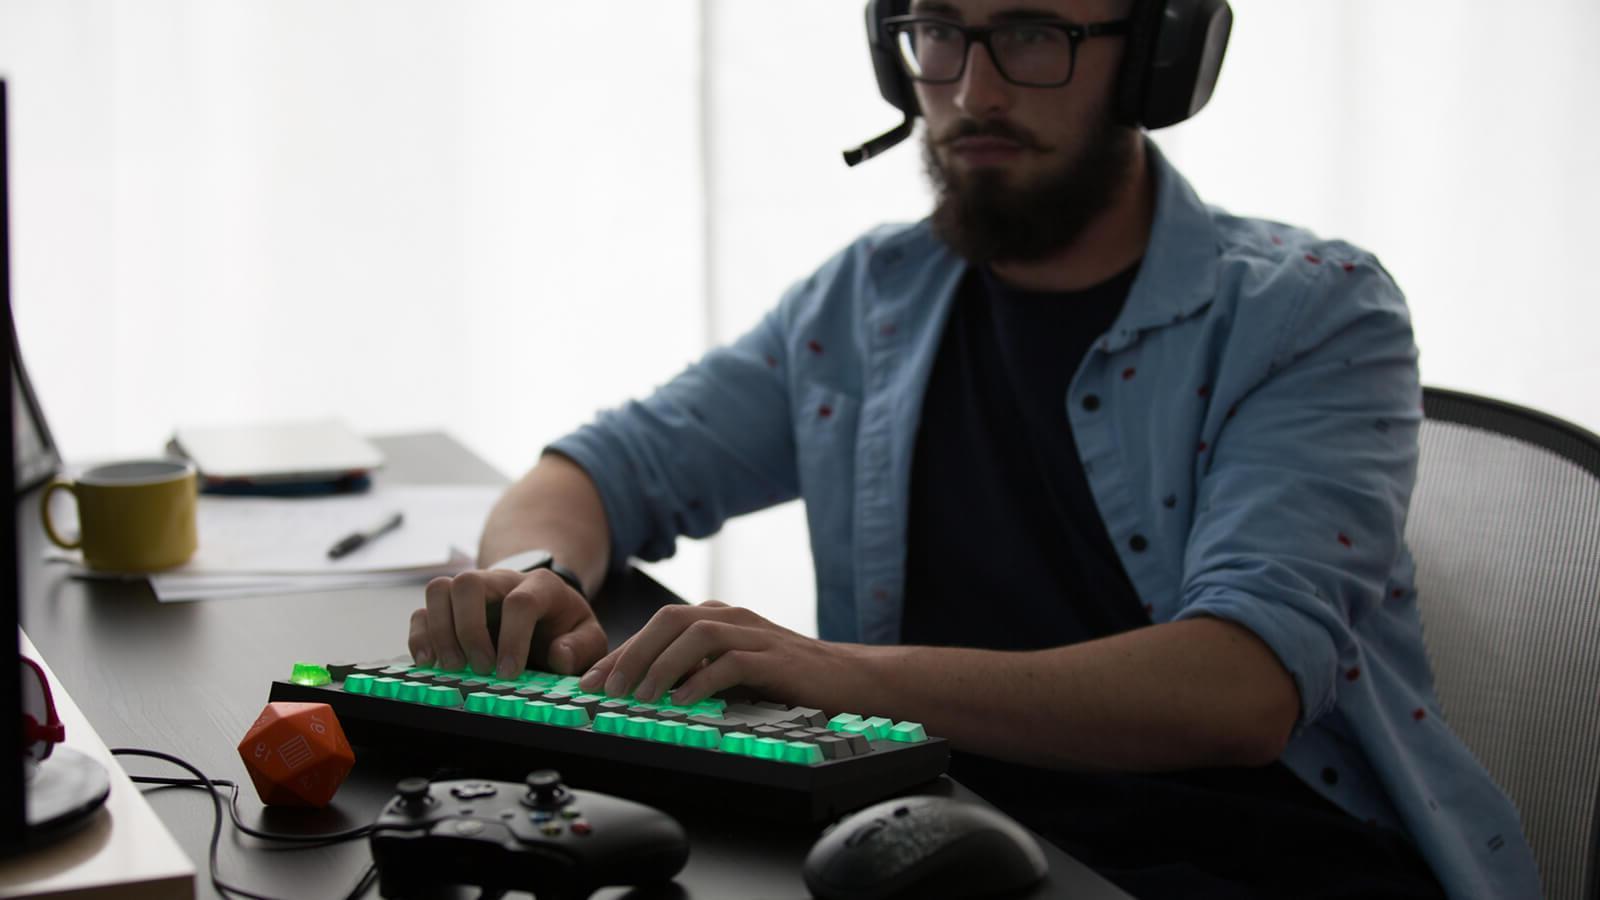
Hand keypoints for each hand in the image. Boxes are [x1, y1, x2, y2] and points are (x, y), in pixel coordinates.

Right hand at [408, 568, 607, 679]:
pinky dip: (420, 636)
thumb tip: (560, 656)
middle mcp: (500, 580)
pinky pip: (422, 610)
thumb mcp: (587, 636)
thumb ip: (582, 646)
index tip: (509, 673)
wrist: (545, 613)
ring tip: (452, 667)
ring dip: (440, 631)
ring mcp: (471, 591)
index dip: (513, 638)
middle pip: (469, 584)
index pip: (520, 601)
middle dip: (469, 630)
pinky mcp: (449, 608)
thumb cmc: (564, 627)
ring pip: (440, 589)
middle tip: (479, 668)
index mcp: (540, 585)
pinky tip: (429, 662)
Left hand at [576, 600, 851, 707]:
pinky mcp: (774, 657)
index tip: (590, 681)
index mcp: (717, 617)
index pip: (657, 626)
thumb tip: (644, 690)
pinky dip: (702, 680)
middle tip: (608, 688)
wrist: (846, 678)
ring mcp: (753, 634)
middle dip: (633, 653)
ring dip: (661, 665)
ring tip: (640, 695)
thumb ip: (695, 671)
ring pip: (695, 635)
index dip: (621, 651)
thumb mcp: (731, 669)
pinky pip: (730, 661)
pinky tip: (683, 701)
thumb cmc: (785, 677)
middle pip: (669, 620)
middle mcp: (731, 617)